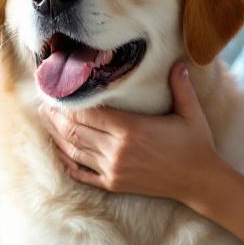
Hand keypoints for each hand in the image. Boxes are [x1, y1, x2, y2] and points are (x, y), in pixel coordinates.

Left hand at [42, 62, 227, 202]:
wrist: (199, 182)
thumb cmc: (195, 144)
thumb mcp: (191, 112)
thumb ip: (181, 86)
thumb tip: (178, 61)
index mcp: (131, 129)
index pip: (88, 113)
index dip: (68, 103)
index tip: (58, 91)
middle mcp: (116, 150)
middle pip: (74, 130)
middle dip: (55, 116)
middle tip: (44, 102)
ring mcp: (112, 169)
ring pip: (73, 150)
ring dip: (56, 134)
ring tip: (46, 120)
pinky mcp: (113, 183)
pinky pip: (80, 172)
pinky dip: (66, 160)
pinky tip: (58, 149)